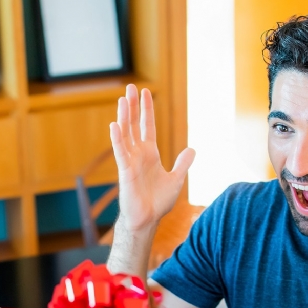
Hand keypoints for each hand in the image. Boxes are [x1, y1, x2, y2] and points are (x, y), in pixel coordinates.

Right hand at [109, 84, 194, 232]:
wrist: (148, 219)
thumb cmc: (158, 202)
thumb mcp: (176, 179)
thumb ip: (183, 164)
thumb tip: (192, 149)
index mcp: (150, 154)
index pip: (148, 127)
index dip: (147, 110)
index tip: (145, 93)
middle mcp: (138, 154)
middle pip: (134, 125)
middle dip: (133, 107)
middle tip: (130, 88)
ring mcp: (130, 161)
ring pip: (126, 134)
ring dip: (124, 117)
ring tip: (123, 99)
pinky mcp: (125, 171)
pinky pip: (120, 152)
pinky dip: (117, 139)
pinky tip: (114, 125)